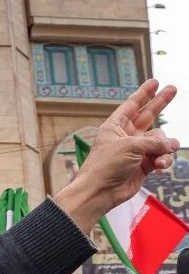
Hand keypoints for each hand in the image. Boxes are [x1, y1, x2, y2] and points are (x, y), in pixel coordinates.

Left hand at [55, 79, 177, 231]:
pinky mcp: (143, 165)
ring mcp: (135, 150)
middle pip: (148, 115)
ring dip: (164, 147)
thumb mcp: (130, 147)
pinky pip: (161, 156)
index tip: (155, 81)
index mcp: (114, 127)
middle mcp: (125, 136)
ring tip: (161, 156)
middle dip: (160, 103)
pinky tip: (160, 165)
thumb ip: (153, 142)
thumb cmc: (106, 166)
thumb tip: (172, 144)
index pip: (132, 105)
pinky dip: (163, 160)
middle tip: (173, 89)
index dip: (144, 93)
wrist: (101, 192)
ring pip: (159, 140)